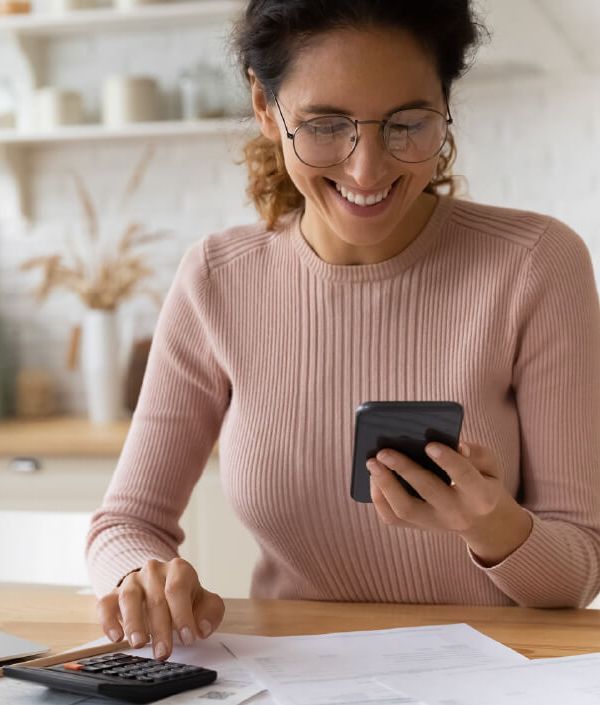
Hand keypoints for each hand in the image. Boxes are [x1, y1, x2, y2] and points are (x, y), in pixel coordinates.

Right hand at [96, 557, 224, 660]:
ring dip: (133, 622)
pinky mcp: (113, 593)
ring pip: (129, 598)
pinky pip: (105, 604)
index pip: (178, 588)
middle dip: (160, 629)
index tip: (188, 639)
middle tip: (164, 653)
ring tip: (139, 644)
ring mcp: (132, 581)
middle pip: (155, 598)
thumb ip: (210, 612)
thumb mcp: (204, 601)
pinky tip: (116, 637)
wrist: (161, 584)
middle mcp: (154, 570)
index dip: (182, 614)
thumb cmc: (185, 597)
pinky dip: (108, 621)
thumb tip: (202, 628)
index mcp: (178, 569)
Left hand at [367, 441, 532, 564]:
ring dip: (385, 484)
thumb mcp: (491, 466)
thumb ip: (477, 453)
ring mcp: (435, 524)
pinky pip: (392, 518)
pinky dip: (379, 498)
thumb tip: (456, 445)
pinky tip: (373, 477)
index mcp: (481, 496)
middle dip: (404, 469)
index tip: (429, 445)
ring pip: (405, 509)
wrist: (481, 520)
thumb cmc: (482, 481)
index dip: (447, 461)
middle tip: (384, 451)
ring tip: (371, 462)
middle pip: (428, 492)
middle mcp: (457, 514)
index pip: (464, 477)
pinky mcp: (418, 527)